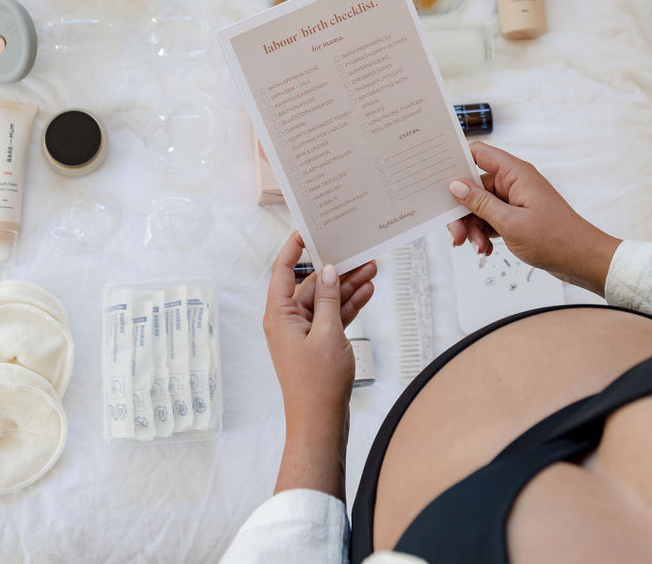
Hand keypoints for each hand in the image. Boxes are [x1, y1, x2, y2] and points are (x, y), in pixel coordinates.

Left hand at [264, 231, 376, 497]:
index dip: (292, 248)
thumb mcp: (328, 333)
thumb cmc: (318, 382)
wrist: (321, 423)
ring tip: (372, 268)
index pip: (282, 270)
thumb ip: (330, 299)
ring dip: (347, 286)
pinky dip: (349, 305)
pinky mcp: (319, 343)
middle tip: (358, 251)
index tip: (306, 228)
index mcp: (279, 314)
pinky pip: (333, 317)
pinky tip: (368, 291)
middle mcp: (288, 320)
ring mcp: (304, 332)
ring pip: (327, 300)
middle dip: (336, 268)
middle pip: (312, 284)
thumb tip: (329, 270)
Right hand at [447, 141, 620, 295]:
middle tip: (456, 234)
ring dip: (473, 227)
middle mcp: (513, 181)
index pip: (478, 153)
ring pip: (480, 206)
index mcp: (515, 173)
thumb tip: (455, 185)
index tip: (436, 177)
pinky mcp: (516, 215)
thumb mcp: (510, 223)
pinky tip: (485, 249)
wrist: (583, 261)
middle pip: (474, 186)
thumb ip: (480, 203)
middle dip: (462, 210)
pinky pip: (490, 218)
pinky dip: (484, 233)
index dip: (456, 161)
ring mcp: (515, 199)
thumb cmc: (556, 239)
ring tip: (477, 247)